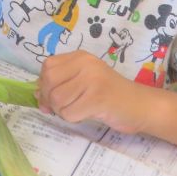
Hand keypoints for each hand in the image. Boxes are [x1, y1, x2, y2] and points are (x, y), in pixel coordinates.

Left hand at [36, 51, 153, 133]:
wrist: (140, 106)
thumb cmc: (110, 95)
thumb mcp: (84, 81)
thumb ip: (61, 83)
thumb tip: (35, 94)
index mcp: (80, 57)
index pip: (47, 66)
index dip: (43, 84)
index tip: (49, 97)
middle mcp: (85, 64)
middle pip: (49, 82)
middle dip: (50, 100)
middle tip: (63, 108)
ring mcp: (92, 80)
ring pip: (57, 99)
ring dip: (62, 111)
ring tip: (78, 109)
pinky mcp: (97, 98)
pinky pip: (69, 113)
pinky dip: (73, 118)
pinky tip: (86, 114)